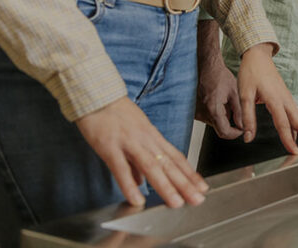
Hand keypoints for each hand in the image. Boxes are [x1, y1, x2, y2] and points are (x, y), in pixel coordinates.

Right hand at [76, 98, 207, 208]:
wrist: (96, 95)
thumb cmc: (114, 113)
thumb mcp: (133, 132)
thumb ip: (137, 160)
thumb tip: (141, 182)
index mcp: (152, 136)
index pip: (175, 157)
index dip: (190, 173)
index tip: (202, 187)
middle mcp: (145, 139)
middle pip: (168, 164)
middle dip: (185, 184)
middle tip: (198, 199)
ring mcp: (129, 142)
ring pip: (151, 167)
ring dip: (165, 186)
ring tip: (176, 203)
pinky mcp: (110, 147)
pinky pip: (121, 169)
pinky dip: (129, 185)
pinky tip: (137, 200)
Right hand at [195, 51, 242, 139]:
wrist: (206, 66)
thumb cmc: (219, 76)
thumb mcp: (235, 93)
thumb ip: (239, 112)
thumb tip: (242, 125)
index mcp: (213, 110)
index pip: (224, 132)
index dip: (235, 133)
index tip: (241, 129)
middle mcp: (202, 113)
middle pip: (219, 127)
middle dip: (229, 122)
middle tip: (235, 108)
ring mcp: (196, 112)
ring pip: (213, 122)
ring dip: (221, 116)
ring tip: (224, 99)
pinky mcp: (193, 110)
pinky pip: (206, 116)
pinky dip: (214, 111)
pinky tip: (216, 99)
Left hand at [238, 44, 297, 154]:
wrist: (258, 55)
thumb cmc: (251, 73)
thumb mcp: (244, 95)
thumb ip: (248, 117)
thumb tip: (248, 137)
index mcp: (275, 99)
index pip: (283, 124)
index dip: (289, 140)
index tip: (296, 152)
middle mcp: (285, 99)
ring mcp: (288, 98)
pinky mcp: (287, 97)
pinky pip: (297, 114)